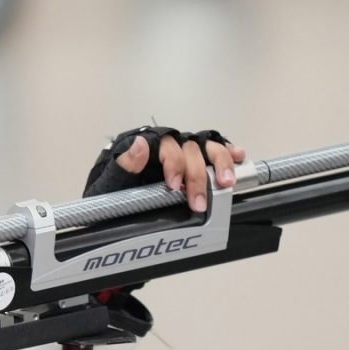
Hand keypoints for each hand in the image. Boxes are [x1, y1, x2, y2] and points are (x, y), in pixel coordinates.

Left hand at [84, 127, 246, 213]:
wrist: (112, 204)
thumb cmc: (111, 194)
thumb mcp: (108, 184)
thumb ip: (123, 165)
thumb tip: (139, 145)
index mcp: (145, 146)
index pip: (165, 147)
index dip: (173, 164)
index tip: (174, 185)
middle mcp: (166, 145)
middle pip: (189, 150)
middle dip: (197, 177)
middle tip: (199, 202)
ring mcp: (181, 151)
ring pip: (205, 148)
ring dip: (219, 163)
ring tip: (227, 182)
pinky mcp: (193, 160)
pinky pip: (213, 150)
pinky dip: (228, 152)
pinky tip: (239, 156)